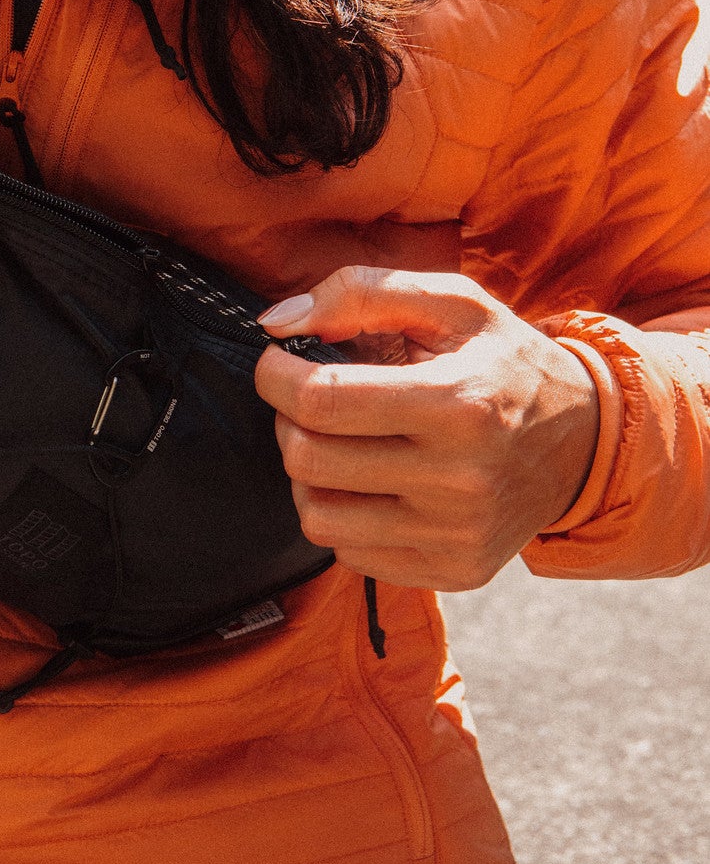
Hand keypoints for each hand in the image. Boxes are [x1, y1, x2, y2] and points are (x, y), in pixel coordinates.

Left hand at [254, 268, 600, 590]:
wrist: (587, 442)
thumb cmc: (505, 363)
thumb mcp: (453, 303)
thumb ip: (362, 293)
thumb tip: (277, 323)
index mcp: (458, 403)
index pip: (321, 400)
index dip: (275, 376)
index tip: (277, 362)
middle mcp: (460, 479)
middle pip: (308, 460)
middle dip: (287, 421)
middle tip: (309, 400)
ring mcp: (457, 535)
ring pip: (318, 517)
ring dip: (309, 474)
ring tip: (339, 443)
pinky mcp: (454, 571)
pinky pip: (351, 553)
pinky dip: (345, 515)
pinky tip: (373, 483)